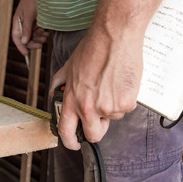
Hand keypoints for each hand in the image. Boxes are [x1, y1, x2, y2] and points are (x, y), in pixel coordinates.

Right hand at [12, 0, 48, 55]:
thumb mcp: (30, 15)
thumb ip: (27, 29)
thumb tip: (24, 42)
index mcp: (17, 21)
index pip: (16, 37)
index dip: (20, 46)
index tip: (26, 54)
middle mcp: (22, 23)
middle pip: (25, 38)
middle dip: (33, 43)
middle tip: (41, 45)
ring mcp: (29, 22)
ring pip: (32, 36)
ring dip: (39, 38)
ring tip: (45, 36)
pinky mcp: (36, 21)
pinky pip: (37, 31)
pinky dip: (41, 33)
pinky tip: (46, 32)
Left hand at [49, 28, 141, 149]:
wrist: (114, 37)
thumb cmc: (92, 49)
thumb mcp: (68, 67)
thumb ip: (60, 83)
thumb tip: (55, 93)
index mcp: (72, 100)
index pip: (66, 130)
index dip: (70, 142)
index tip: (75, 144)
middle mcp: (88, 107)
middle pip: (94, 134)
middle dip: (97, 129)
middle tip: (100, 117)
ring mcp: (108, 107)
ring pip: (113, 118)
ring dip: (112, 107)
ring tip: (111, 85)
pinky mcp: (126, 102)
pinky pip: (126, 108)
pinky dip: (125, 98)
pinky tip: (121, 82)